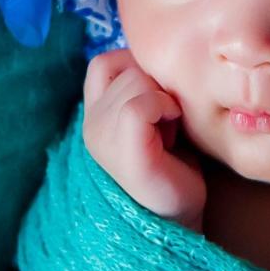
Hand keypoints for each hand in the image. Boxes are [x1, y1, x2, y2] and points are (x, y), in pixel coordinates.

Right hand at [83, 47, 205, 230]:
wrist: (180, 219)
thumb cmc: (175, 167)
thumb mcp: (156, 118)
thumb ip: (145, 87)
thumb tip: (160, 51)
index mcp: (94, 115)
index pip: (106, 62)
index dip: (139, 72)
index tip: (162, 105)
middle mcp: (89, 123)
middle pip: (128, 67)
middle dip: (159, 88)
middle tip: (170, 126)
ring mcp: (100, 135)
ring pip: (137, 80)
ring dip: (165, 100)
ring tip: (171, 133)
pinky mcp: (120, 147)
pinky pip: (140, 103)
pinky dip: (163, 109)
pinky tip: (172, 133)